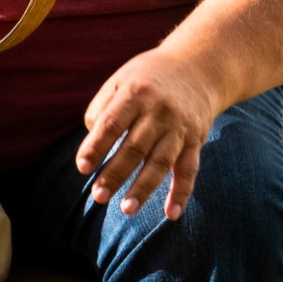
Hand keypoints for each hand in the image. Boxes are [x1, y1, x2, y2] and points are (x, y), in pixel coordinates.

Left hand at [78, 46, 222, 219]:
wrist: (200, 66)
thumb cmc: (149, 78)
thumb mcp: (122, 80)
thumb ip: (103, 108)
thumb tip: (92, 142)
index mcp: (135, 94)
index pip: (112, 123)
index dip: (96, 146)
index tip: (82, 168)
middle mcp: (158, 112)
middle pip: (135, 148)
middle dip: (115, 174)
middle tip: (98, 196)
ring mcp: (179, 128)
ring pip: (161, 162)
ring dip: (144, 188)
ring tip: (126, 210)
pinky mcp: (195, 141)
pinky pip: (189, 170)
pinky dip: (181, 193)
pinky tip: (170, 215)